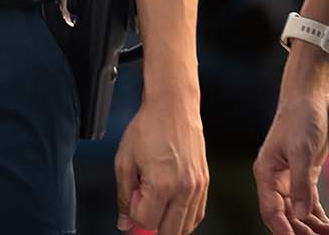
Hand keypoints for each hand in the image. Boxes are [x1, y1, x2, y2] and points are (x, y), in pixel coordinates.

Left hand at [114, 90, 207, 233]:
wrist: (173, 106)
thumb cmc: (150, 126)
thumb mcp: (124, 160)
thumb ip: (123, 196)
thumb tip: (124, 222)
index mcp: (162, 184)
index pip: (146, 222)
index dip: (134, 213)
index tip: (132, 197)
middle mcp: (184, 189)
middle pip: (168, 231)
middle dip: (151, 223)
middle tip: (143, 204)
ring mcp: (198, 187)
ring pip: (185, 228)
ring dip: (168, 223)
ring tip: (156, 203)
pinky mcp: (205, 183)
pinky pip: (197, 215)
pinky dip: (184, 218)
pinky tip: (172, 206)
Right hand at [254, 90, 328, 234]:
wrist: (310, 98)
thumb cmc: (300, 118)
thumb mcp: (301, 150)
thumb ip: (301, 183)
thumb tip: (302, 214)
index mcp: (266, 173)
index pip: (271, 210)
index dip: (282, 229)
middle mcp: (275, 180)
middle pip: (285, 216)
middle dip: (300, 232)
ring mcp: (290, 180)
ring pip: (298, 213)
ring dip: (312, 228)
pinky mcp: (305, 177)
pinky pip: (309, 204)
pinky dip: (319, 217)